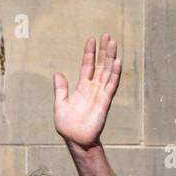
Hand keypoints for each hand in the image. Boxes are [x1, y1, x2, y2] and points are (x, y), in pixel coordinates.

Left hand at [53, 35, 120, 150]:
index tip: (91, 39)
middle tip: (106, 35)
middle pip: (100, 65)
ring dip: (110, 58)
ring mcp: (100, 94)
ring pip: (107, 72)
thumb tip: (57, 73)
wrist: (76, 140)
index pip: (88, 65)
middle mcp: (93, 88)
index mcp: (82, 87)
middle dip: (103, 51)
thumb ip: (60, 89)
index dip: (89, 53)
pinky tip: (117, 62)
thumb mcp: (60, 104)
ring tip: (113, 43)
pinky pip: (111, 86)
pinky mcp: (104, 102)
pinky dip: (114, 74)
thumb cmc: (67, 125)